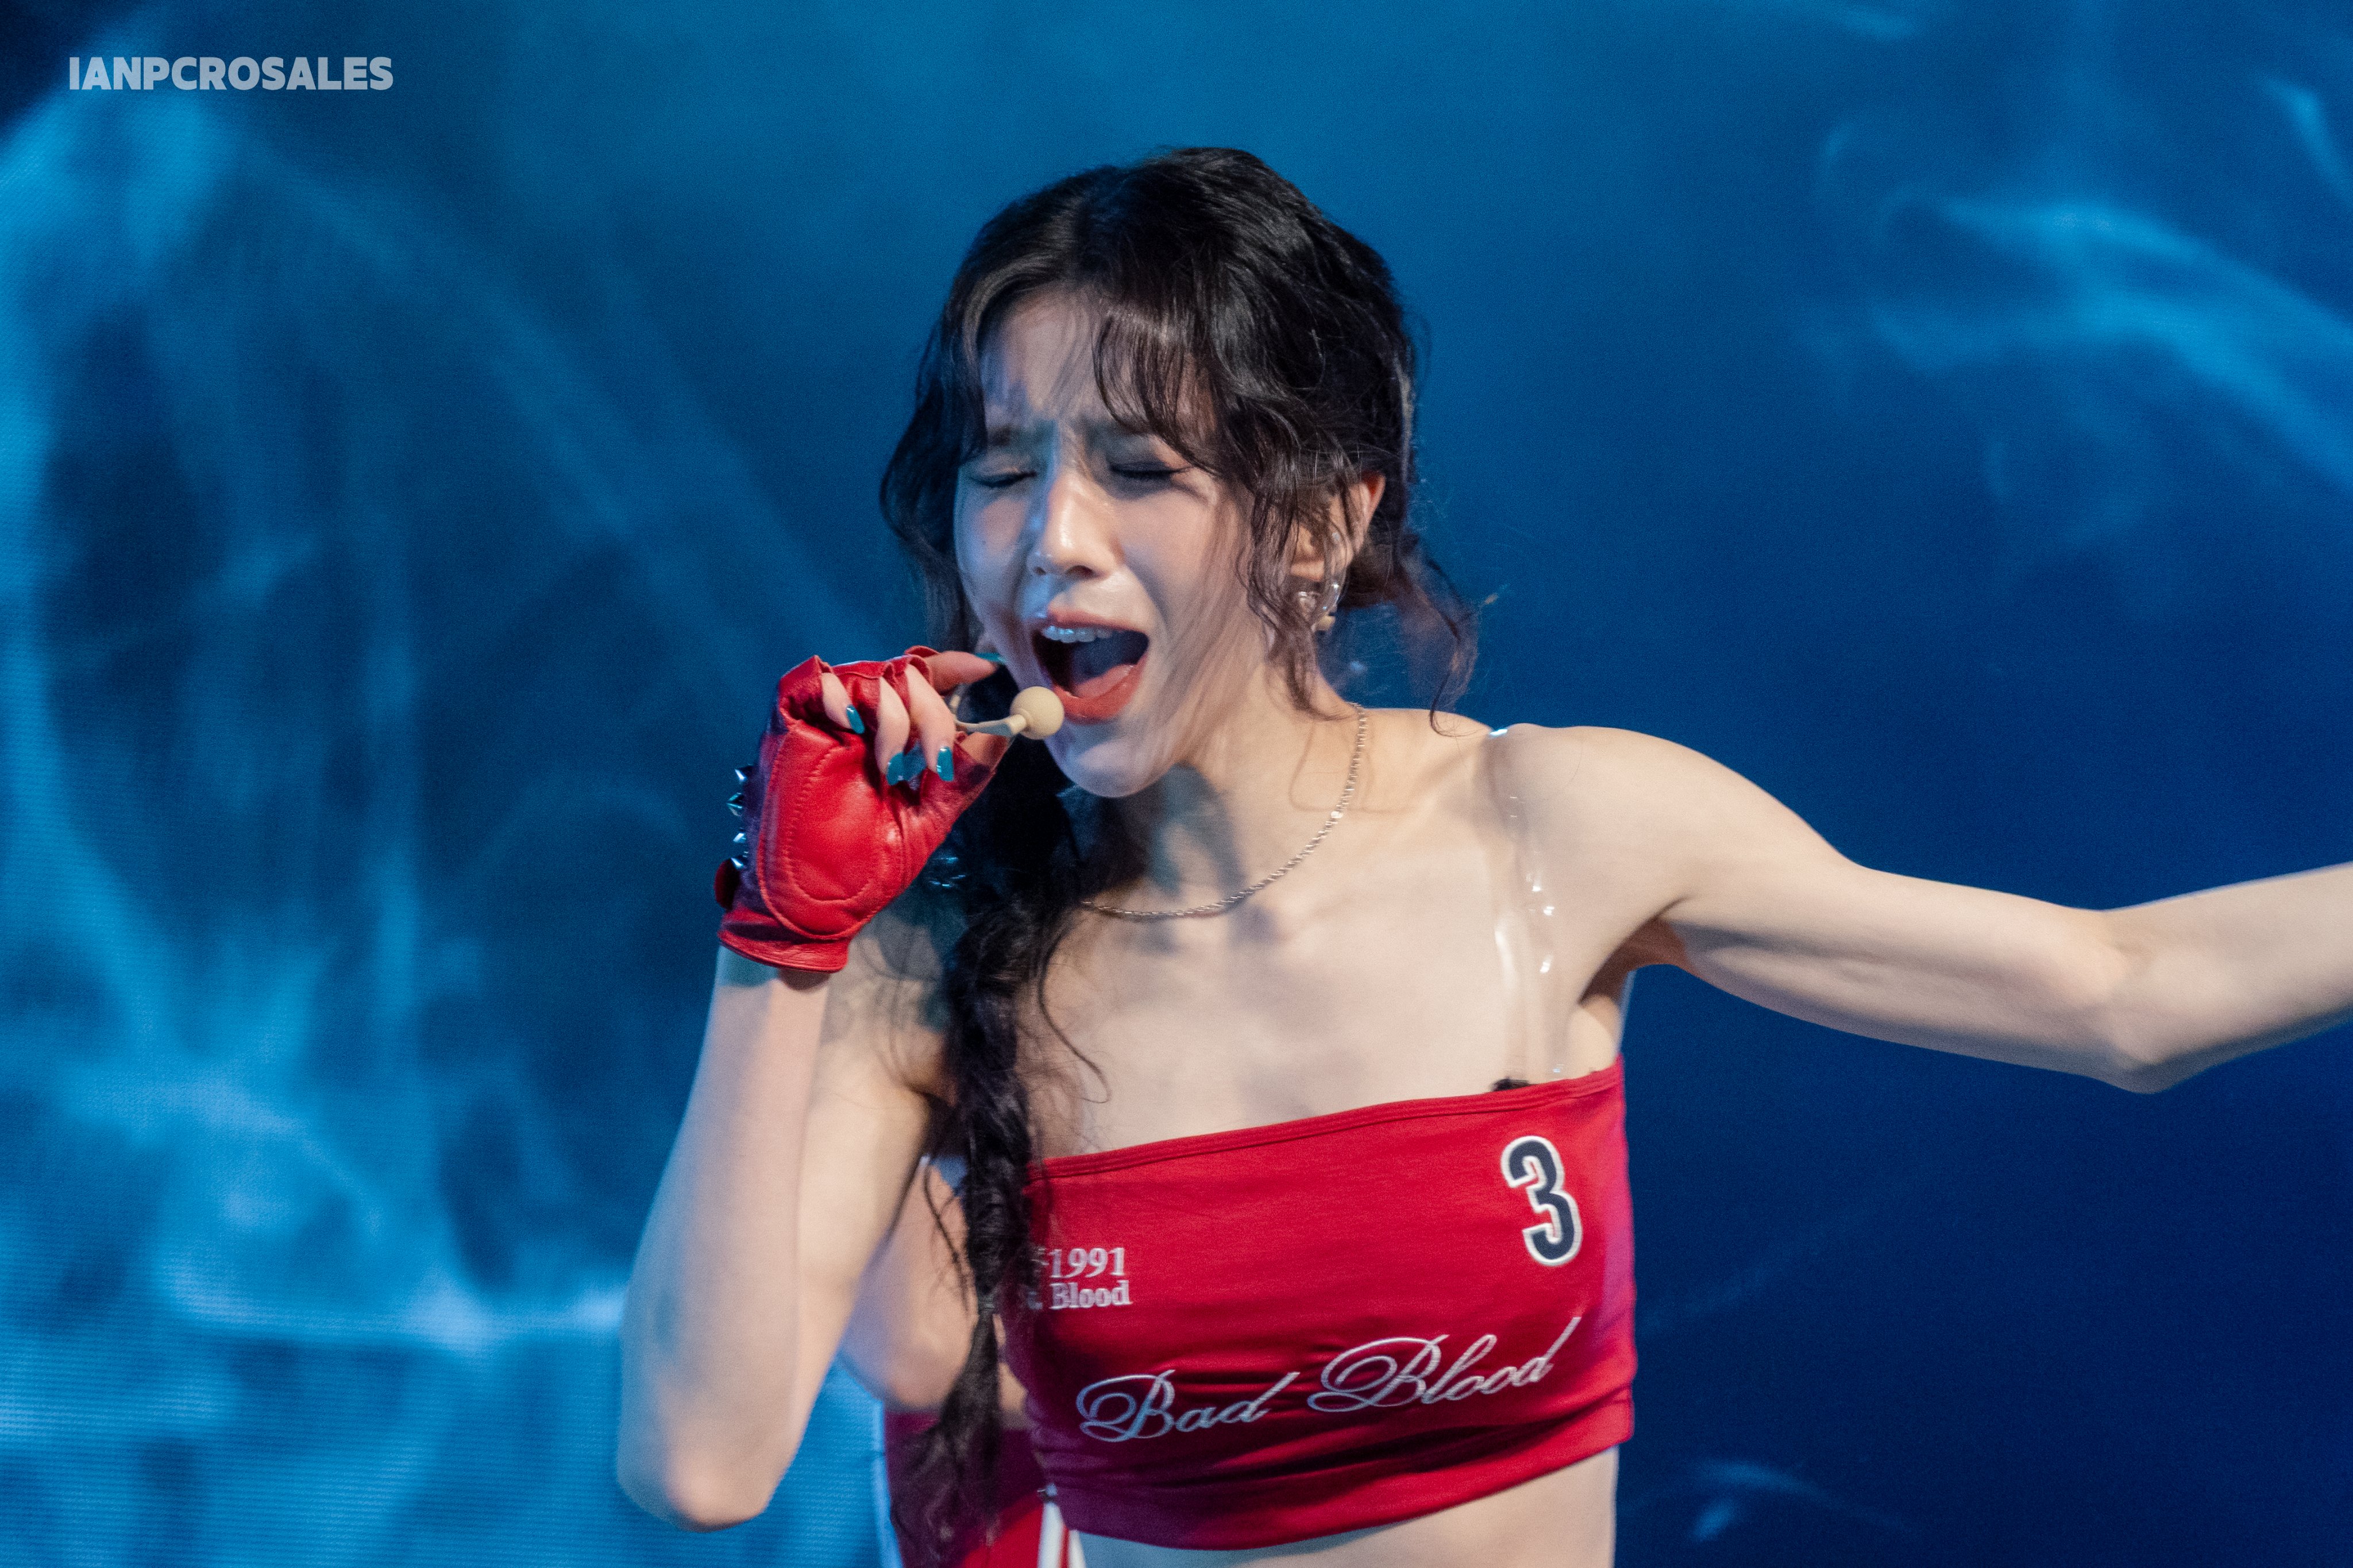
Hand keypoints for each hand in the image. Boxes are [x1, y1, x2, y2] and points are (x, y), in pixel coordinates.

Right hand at [715, 648, 1008, 971]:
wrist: (813, 910)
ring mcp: (822, 725)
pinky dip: (840, 692)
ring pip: (866, 674)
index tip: (985, 670)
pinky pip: (811, 680)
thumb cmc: (861, 872)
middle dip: (930, 707)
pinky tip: (854, 726)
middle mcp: (857, 727)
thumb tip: (1003, 737)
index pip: (921, 687)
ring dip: (893, 711)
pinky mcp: (786, 728)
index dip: (952, 669)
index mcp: (888, 744)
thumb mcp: (926, 822)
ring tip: (893, 766)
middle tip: (937, 756)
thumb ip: (961, 780)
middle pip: (900, 674)